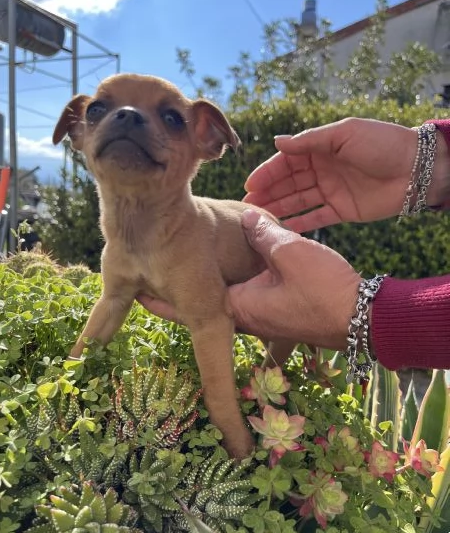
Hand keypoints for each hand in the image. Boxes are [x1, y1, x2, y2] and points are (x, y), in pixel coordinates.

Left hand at [137, 209, 361, 350]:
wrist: (363, 317)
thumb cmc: (325, 290)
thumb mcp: (290, 252)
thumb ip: (263, 233)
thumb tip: (248, 214)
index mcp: (238, 307)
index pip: (187, 306)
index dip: (159, 297)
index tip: (135, 287)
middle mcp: (245, 317)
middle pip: (202, 304)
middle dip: (177, 292)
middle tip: (151, 273)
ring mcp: (262, 318)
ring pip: (225, 300)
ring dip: (204, 288)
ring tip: (185, 268)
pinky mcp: (278, 312)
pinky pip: (246, 298)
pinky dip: (233, 285)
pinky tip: (234, 269)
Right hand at [244, 118, 449, 232]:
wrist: (417, 168)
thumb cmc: (382, 143)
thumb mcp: (343, 135)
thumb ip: (310, 141)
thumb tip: (277, 142)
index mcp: (321, 148)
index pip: (287, 161)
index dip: (268, 173)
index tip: (249, 185)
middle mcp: (323, 169)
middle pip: (289, 183)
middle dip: (268, 193)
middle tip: (247, 206)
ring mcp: (332, 191)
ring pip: (299, 201)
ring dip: (279, 208)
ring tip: (258, 219)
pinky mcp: (342, 210)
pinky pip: (316, 218)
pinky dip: (300, 223)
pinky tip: (283, 229)